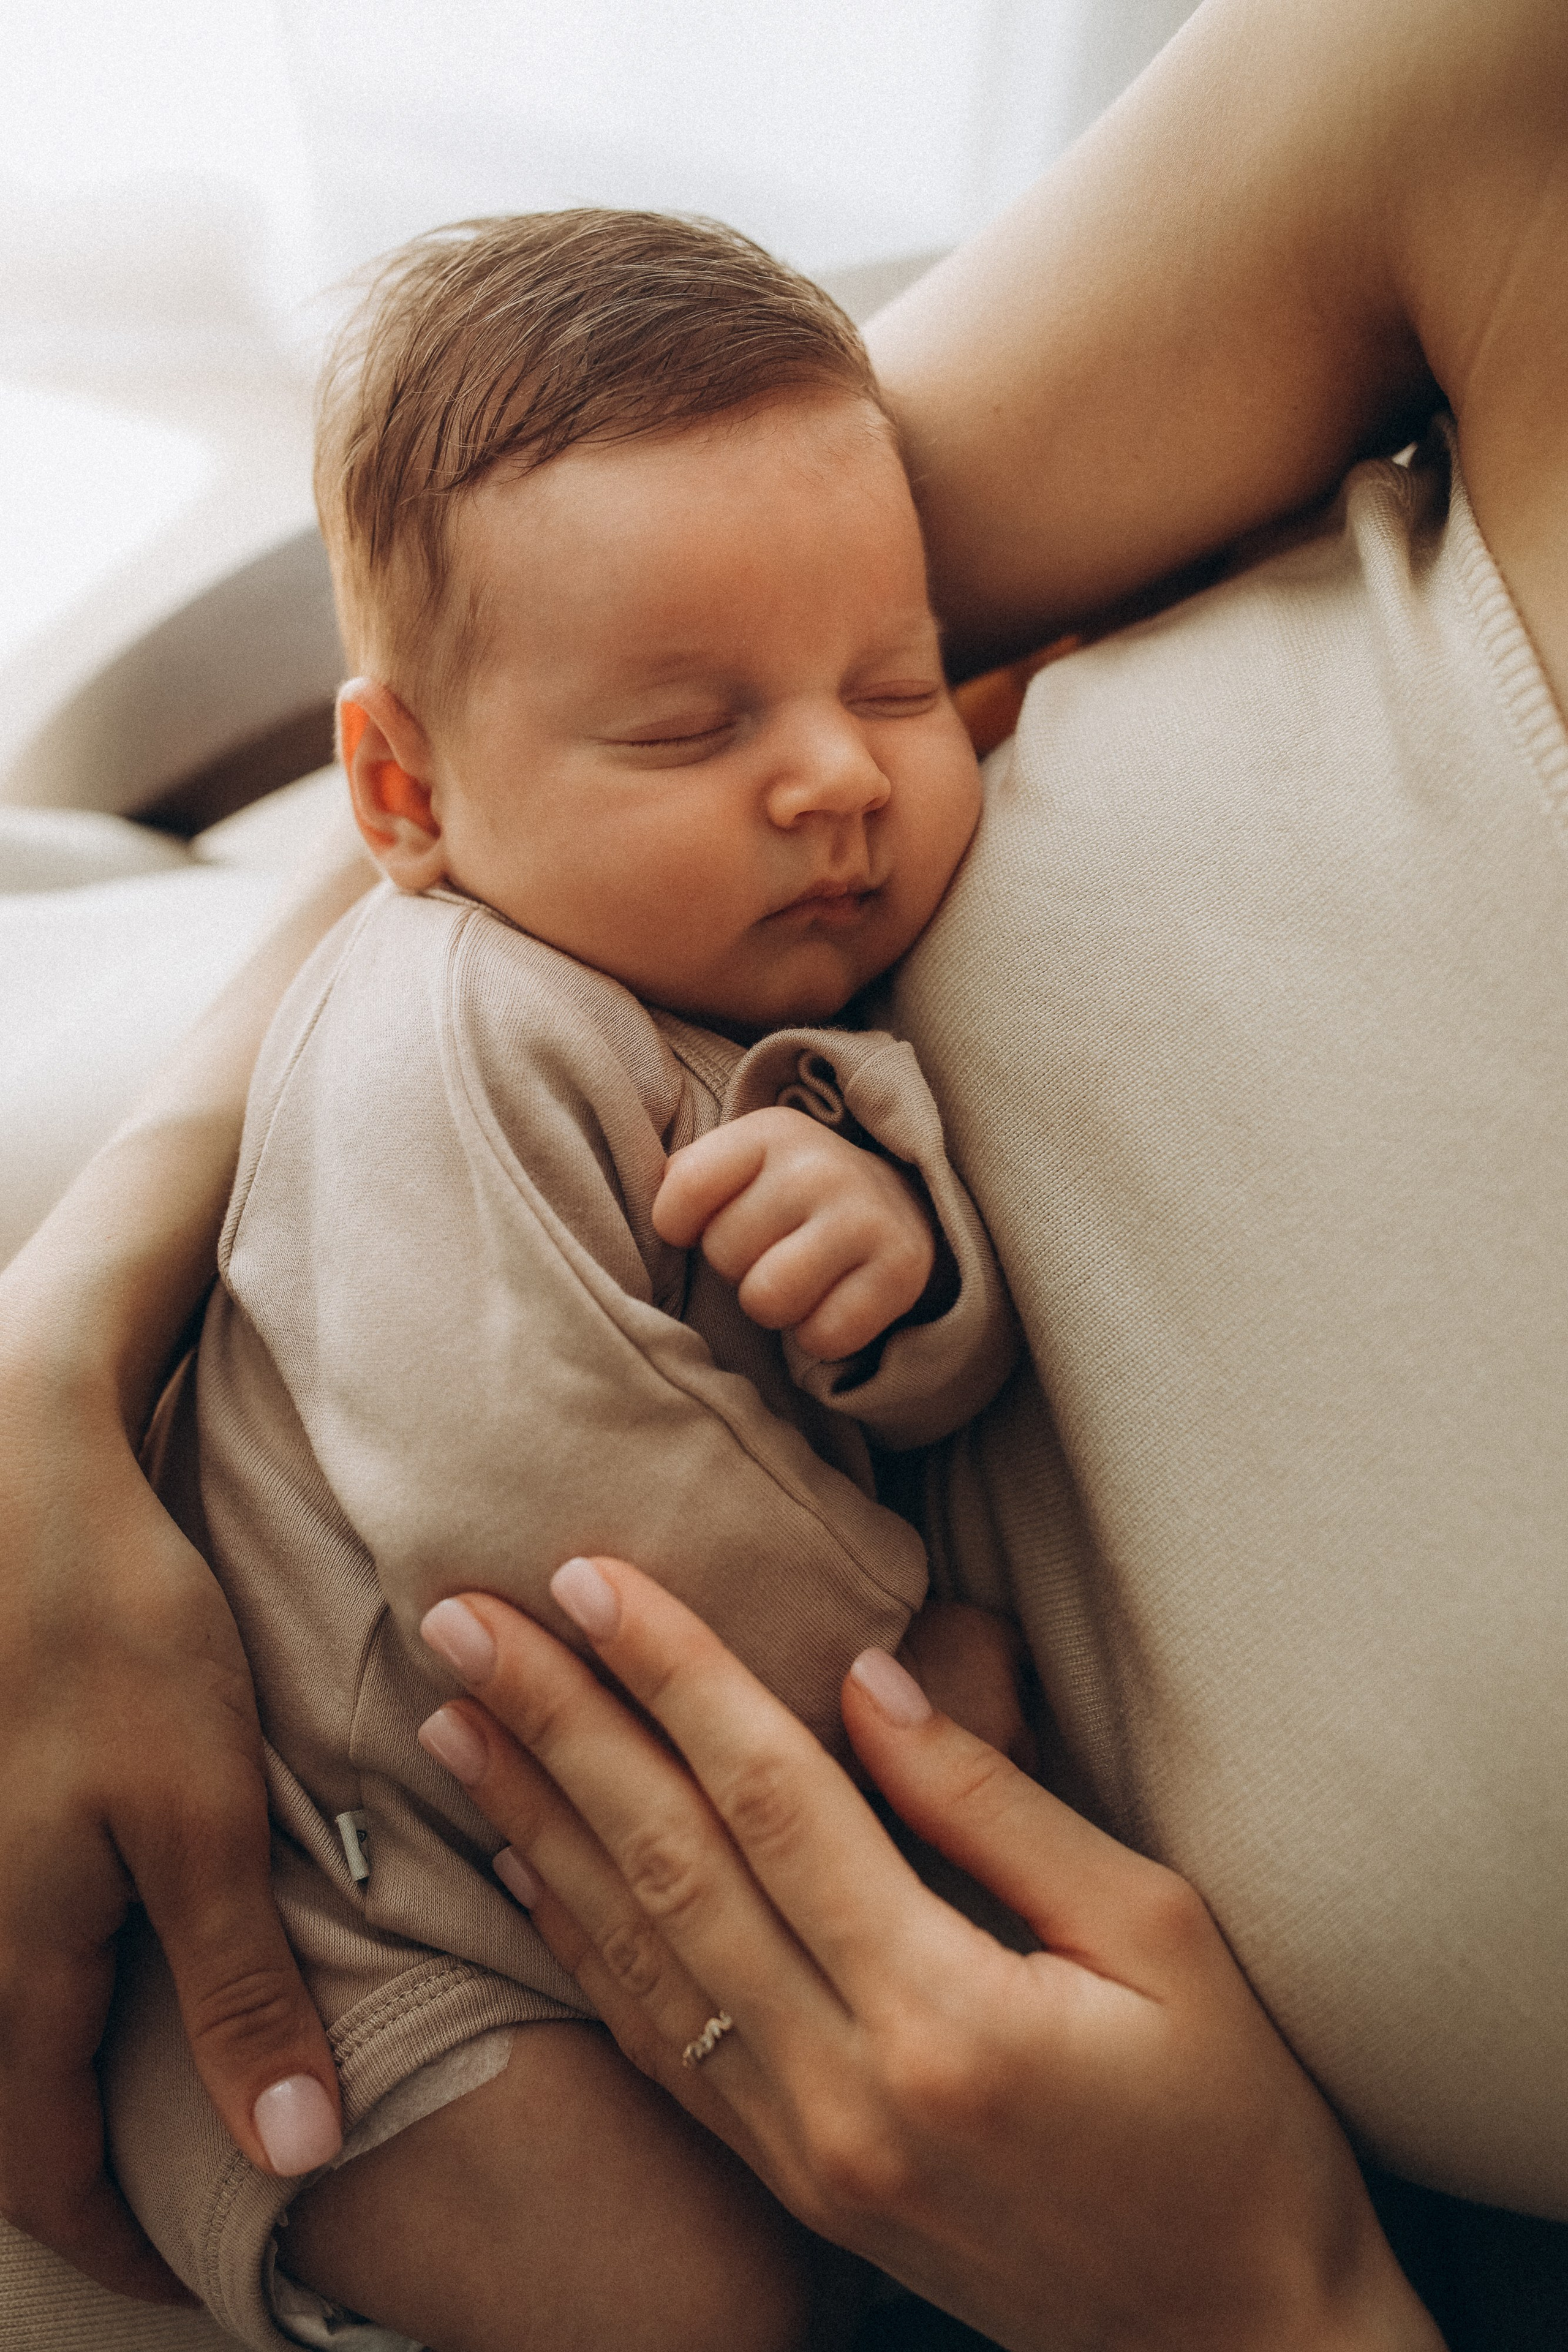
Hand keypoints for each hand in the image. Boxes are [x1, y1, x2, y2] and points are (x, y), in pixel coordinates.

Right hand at [0, 1369, 341, 2300]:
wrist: (15, 1489)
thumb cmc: (117, 1639)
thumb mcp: (206, 1814)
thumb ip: (240, 1988)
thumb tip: (295, 2156)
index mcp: (9, 1965)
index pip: (48, 2175)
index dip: (126, 2245)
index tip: (207, 2277)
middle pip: (2, 2126)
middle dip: (84, 2186)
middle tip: (180, 2209)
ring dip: (50, 2100)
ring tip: (142, 2110)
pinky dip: (30, 2010)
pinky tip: (87, 1983)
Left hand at [416, 1562, 1441, 2351]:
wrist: (1232, 2342)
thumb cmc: (1230, 2126)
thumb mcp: (1158, 1935)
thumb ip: (997, 1805)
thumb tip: (874, 1678)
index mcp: (943, 2015)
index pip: (773, 1802)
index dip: (675, 1676)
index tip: (590, 1576)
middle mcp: (843, 2090)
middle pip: (670, 1867)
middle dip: (559, 1727)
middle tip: (464, 1621)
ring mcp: (804, 2152)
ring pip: (639, 1955)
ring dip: (536, 1825)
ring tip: (455, 1723)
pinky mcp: (797, 2184)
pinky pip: (660, 2047)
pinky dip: (581, 1948)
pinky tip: (523, 1869)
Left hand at [653, 1107, 935, 1359]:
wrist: (899, 1205)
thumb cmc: (793, 1194)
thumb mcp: (742, 1163)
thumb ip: (688, 1178)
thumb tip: (649, 1208)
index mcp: (770, 1133)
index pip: (684, 1191)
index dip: (679, 1225)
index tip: (709, 1223)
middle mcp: (819, 1167)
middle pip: (724, 1253)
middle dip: (737, 1266)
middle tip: (772, 1252)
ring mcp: (864, 1216)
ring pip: (767, 1299)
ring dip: (774, 1307)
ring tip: (796, 1281)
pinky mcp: (901, 1270)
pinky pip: (822, 1336)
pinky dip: (819, 1335)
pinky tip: (833, 1302)